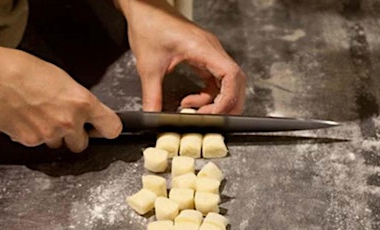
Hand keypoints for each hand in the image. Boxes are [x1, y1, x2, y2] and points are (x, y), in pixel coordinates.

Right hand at [0, 40, 121, 151]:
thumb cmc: (27, 71)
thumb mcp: (65, 81)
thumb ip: (80, 102)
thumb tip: (88, 115)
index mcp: (83, 103)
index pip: (112, 128)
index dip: (107, 129)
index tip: (103, 129)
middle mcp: (69, 121)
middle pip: (82, 144)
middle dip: (74, 136)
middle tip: (62, 121)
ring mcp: (50, 134)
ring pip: (59, 145)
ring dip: (53, 136)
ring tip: (40, 115)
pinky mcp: (30, 141)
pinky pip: (38, 144)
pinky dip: (34, 135)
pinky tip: (27, 118)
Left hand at [115, 0, 245, 113]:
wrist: (144, 8)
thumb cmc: (149, 25)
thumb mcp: (148, 66)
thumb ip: (152, 96)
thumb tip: (154, 117)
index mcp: (203, 48)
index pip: (231, 75)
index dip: (227, 99)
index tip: (212, 115)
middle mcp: (211, 50)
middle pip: (235, 81)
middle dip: (227, 104)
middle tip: (211, 120)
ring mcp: (209, 53)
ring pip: (226, 82)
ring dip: (216, 101)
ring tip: (195, 111)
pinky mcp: (202, 56)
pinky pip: (214, 80)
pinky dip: (207, 94)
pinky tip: (190, 100)